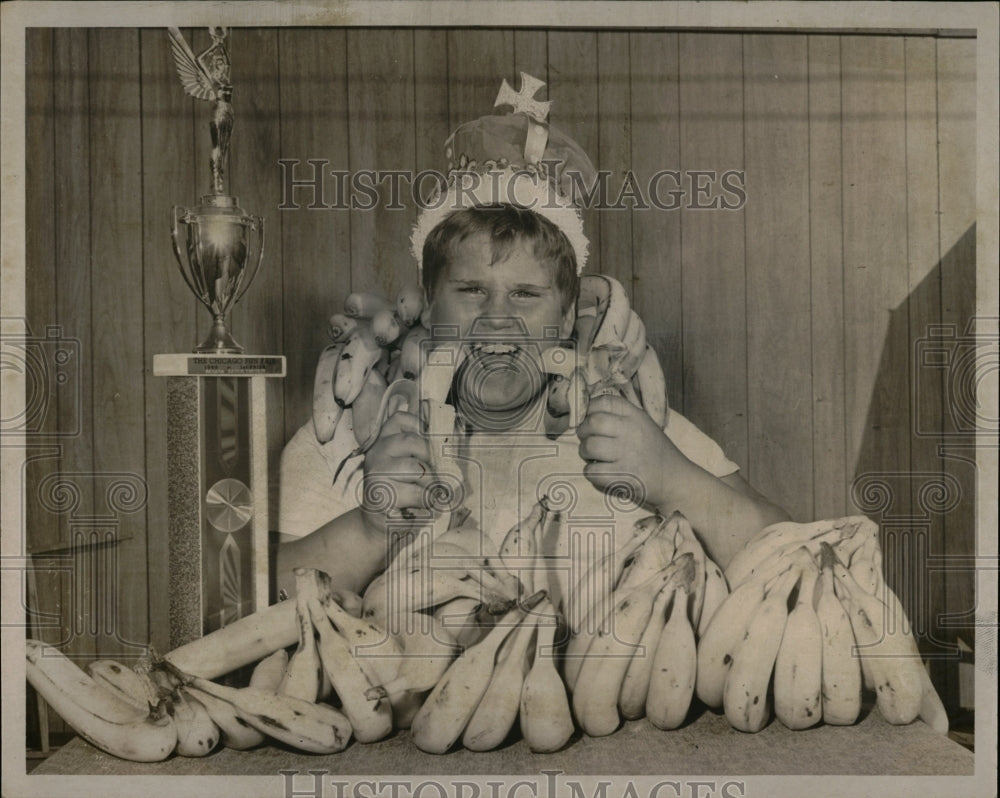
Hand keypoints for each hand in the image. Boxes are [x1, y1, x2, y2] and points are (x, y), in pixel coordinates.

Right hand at [361, 410, 433, 536]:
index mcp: (385, 440)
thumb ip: (427, 450)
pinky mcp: (381, 493)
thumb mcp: (415, 467)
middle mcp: (377, 451)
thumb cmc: (404, 494)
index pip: (401, 419)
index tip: (432, 440)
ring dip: (431, 483)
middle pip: (413, 441)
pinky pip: (417, 492)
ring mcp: (376, 471)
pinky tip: (425, 505)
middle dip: (431, 459)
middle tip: (435, 476)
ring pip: (417, 468)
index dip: (420, 424)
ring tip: (430, 493)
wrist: (380, 526)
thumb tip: (453, 436)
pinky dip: (429, 500)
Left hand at [577, 393, 679, 508]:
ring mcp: (627, 454)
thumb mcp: (644, 425)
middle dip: (583, 432)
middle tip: (587, 440)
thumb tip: (585, 414)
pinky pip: (592, 471)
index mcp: (636, 416)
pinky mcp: (623, 477)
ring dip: (585, 453)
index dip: (590, 410)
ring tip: (593, 457)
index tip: (589, 420)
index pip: (604, 402)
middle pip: (592, 423)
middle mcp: (631, 432)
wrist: (676, 481)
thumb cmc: (655, 452)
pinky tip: (600, 472)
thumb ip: (620, 417)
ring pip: (589, 447)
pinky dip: (591, 473)